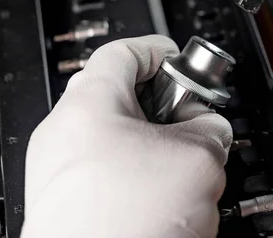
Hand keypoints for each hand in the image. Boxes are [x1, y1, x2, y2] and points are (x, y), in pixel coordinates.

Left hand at [21, 35, 232, 237]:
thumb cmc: (127, 225)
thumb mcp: (198, 157)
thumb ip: (209, 127)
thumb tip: (209, 125)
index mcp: (89, 107)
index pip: (124, 52)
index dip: (162, 51)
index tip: (184, 61)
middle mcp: (66, 135)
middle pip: (122, 96)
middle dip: (166, 105)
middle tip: (193, 119)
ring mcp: (63, 171)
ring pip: (120, 137)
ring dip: (157, 143)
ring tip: (184, 166)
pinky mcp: (72, 203)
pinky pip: (112, 170)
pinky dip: (142, 172)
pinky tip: (166, 195)